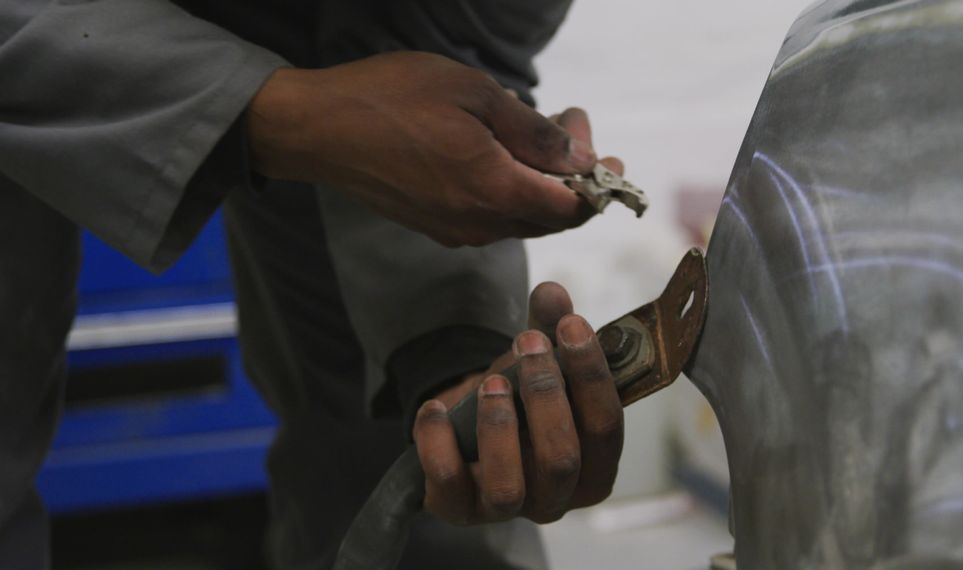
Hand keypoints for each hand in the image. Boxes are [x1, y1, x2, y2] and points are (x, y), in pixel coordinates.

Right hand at [246, 52, 621, 245]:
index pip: (573, 209)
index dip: (599, 184)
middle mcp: (480, 223)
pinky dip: (511, 188)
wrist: (317, 129)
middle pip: (551, 217)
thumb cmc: (391, 100)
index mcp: (495, 192)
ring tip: (538, 132)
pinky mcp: (436, 226)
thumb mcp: (474, 95)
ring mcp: (455, 230)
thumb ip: (532, 132)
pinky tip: (501, 151)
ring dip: (542, 181)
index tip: (608, 153)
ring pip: (522, 217)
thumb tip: (578, 158)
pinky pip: (492, 216)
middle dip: (574, 176)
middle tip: (572, 129)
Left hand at [412, 283, 624, 524]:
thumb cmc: (522, 401)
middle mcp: (556, 499)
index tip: (573, 325)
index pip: (606, 428)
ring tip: (492, 382)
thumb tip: (552, 294)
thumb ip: (551, 328)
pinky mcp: (459, 509)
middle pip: (562, 459)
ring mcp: (506, 510)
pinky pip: (448, 484)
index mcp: (594, 467)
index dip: (592, 375)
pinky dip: (439, 443)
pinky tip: (436, 408)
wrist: (470, 430)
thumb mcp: (541, 363)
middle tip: (529, 342)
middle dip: (545, 394)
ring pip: (509, 486)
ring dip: (500, 426)